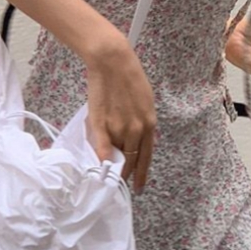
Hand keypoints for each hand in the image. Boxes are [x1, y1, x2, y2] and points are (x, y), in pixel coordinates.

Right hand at [84, 32, 156, 191]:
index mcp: (150, 124)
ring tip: (107, 172)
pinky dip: (101, 160)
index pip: (147, 157)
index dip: (142, 173)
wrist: (112, 62)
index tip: (139, 187)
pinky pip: (103, 149)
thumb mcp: (144, 104)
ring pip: (117, 156)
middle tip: (120, 183)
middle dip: (126, 174)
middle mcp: (138, 130)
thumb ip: (141, 125)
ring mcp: (120, 128)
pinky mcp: (102, 124)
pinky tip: (99, 167)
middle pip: (132, 161)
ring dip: (113, 166)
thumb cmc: (128, 78)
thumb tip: (133, 144)